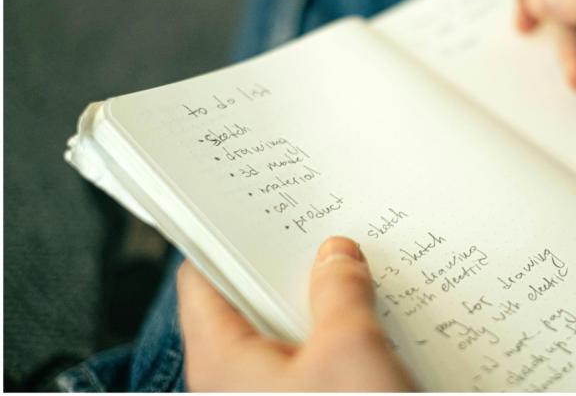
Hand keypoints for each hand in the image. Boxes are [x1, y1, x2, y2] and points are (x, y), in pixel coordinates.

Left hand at [178, 236, 415, 390]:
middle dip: (286, 267)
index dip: (221, 236)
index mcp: (221, 360)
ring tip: (352, 266)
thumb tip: (336, 254)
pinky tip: (370, 318)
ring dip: (318, 302)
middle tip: (319, 228)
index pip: (200, 280)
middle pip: (246, 304)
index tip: (248, 202)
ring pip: (284, 333)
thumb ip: (340, 290)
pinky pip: (310, 361)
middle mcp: (233, 382)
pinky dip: (334, 335)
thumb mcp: (351, 349)